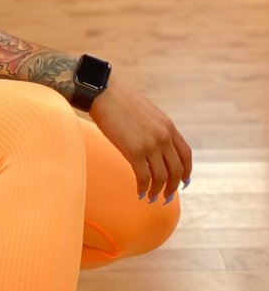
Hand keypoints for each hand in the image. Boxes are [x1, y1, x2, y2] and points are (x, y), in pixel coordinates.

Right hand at [89, 74, 192, 203]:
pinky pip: (143, 177)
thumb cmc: (119, 100)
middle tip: (166, 197)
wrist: (103, 93)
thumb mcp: (147, 113)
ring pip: (161, 177)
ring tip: (151, 197)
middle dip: (172, 187)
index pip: (186, 155)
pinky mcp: (134, 151)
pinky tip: (139, 192)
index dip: (186, 172)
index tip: (183, 182)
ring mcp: (150, 145)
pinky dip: (143, 188)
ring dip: (157, 191)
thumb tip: (153, 145)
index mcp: (168, 126)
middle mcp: (164, 136)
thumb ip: (155, 129)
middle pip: (176, 170)